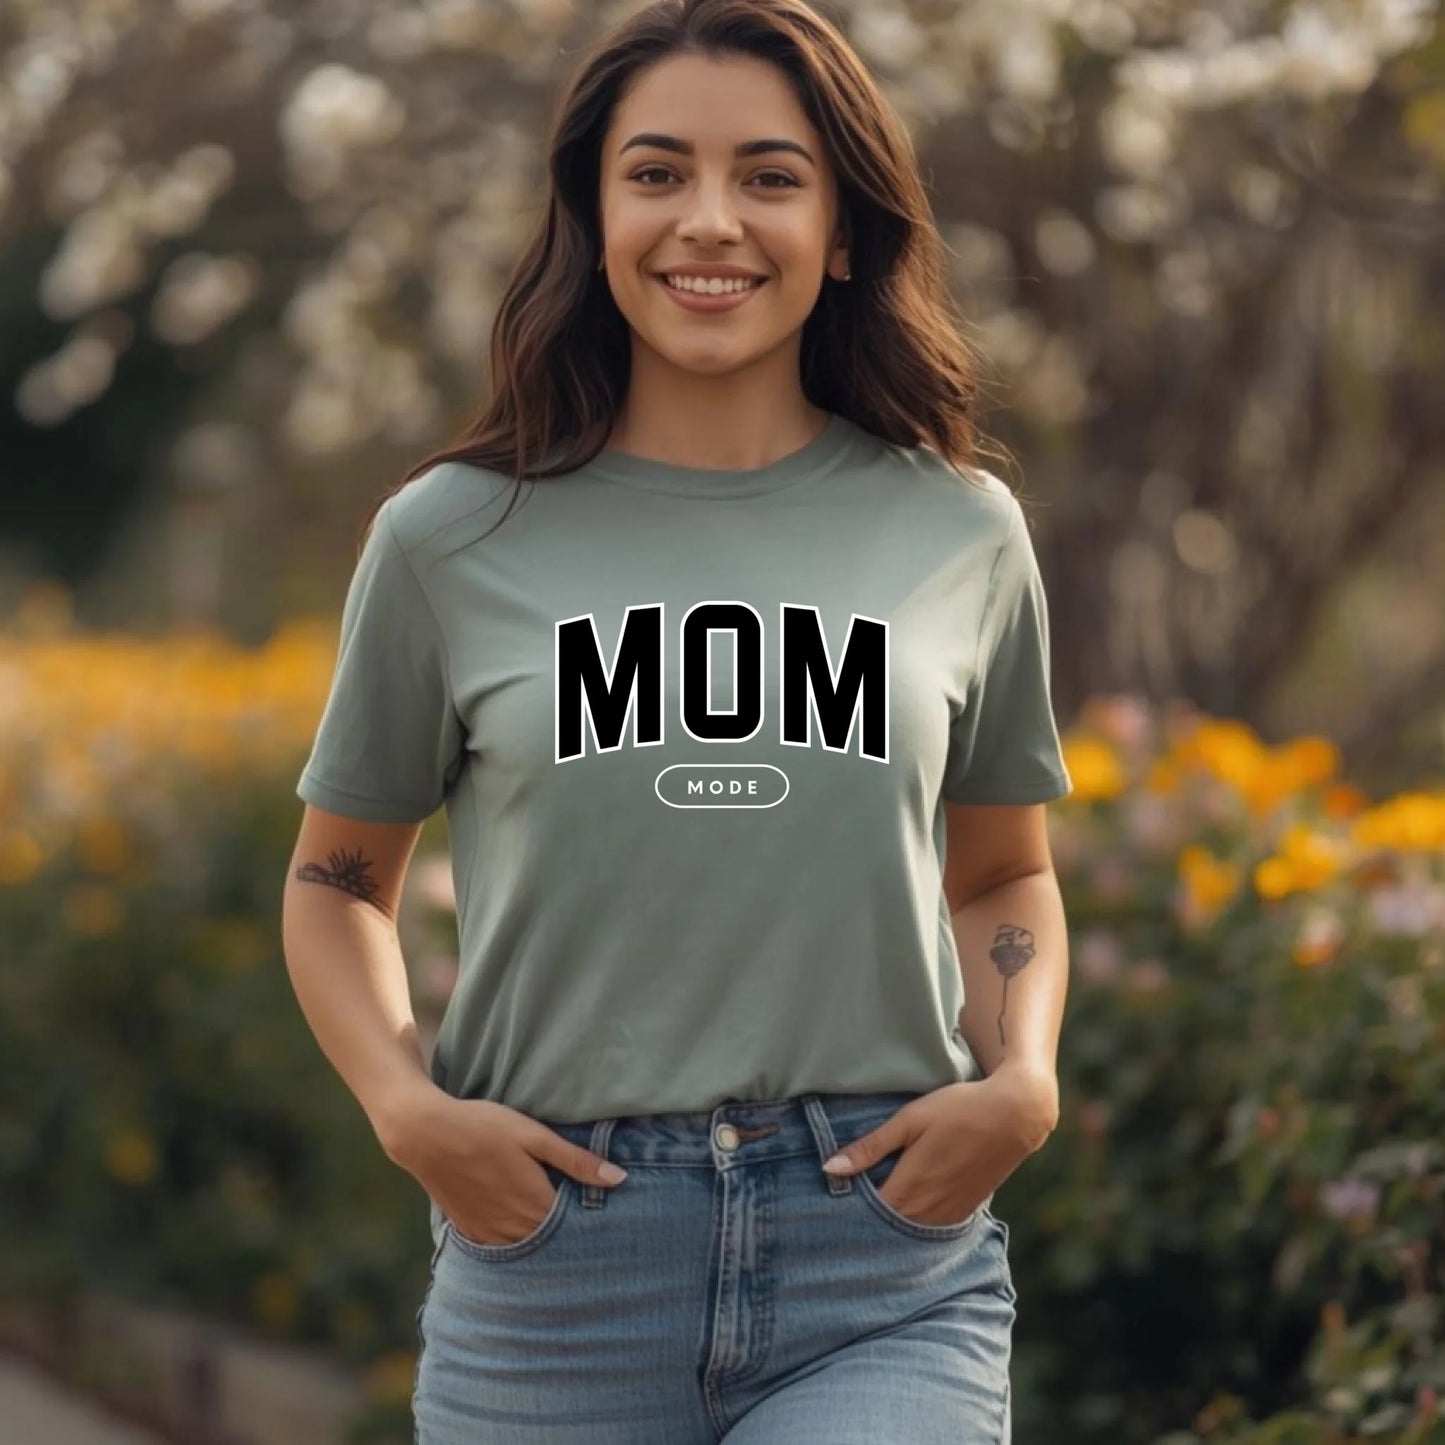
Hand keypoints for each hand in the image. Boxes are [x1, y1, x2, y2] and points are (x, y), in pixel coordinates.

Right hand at [386, 1092, 627, 1247]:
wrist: (425, 1135)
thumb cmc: (484, 1127)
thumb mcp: (535, 1136)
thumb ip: (576, 1161)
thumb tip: (619, 1179)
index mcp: (537, 1205)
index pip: (576, 1228)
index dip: (591, 1222)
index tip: (608, 1217)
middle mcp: (515, 1229)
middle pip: (553, 1241)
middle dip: (570, 1234)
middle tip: (586, 1223)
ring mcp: (490, 1234)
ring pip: (528, 1247)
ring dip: (543, 1239)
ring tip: (554, 1221)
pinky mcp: (471, 1232)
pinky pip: (502, 1247)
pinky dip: (516, 1240)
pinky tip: (521, 1224)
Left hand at [820, 1066, 1057, 1226]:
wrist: (1015, 1116)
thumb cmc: (959, 1109)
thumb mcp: (910, 1119)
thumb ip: (871, 1146)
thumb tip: (830, 1169)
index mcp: (909, 1187)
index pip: (866, 1214)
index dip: (846, 1209)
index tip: (829, 1201)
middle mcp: (928, 1210)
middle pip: (885, 1226)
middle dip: (865, 1219)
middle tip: (844, 1206)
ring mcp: (949, 1214)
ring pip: (909, 1229)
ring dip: (890, 1222)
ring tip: (872, 1204)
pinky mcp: (965, 1211)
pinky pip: (931, 1226)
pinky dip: (915, 1220)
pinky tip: (907, 1203)